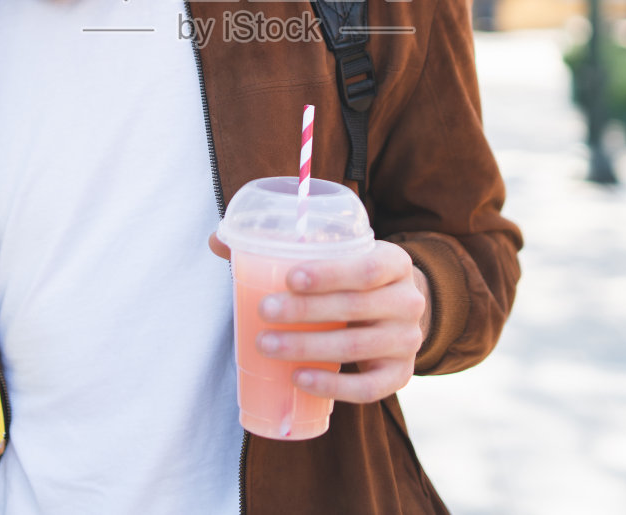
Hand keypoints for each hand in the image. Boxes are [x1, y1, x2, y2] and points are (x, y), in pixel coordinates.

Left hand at [208, 234, 429, 403]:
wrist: (398, 312)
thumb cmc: (353, 279)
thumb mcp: (337, 255)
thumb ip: (280, 245)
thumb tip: (217, 238)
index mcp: (394, 262)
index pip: (366, 267)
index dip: (329, 273)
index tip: (289, 277)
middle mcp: (408, 301)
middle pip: (355, 307)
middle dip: (304, 311)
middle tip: (263, 311)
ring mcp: (407, 341)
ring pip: (356, 346)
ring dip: (307, 347)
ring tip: (266, 346)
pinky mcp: (399, 375)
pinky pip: (368, 387)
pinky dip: (333, 386)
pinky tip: (300, 379)